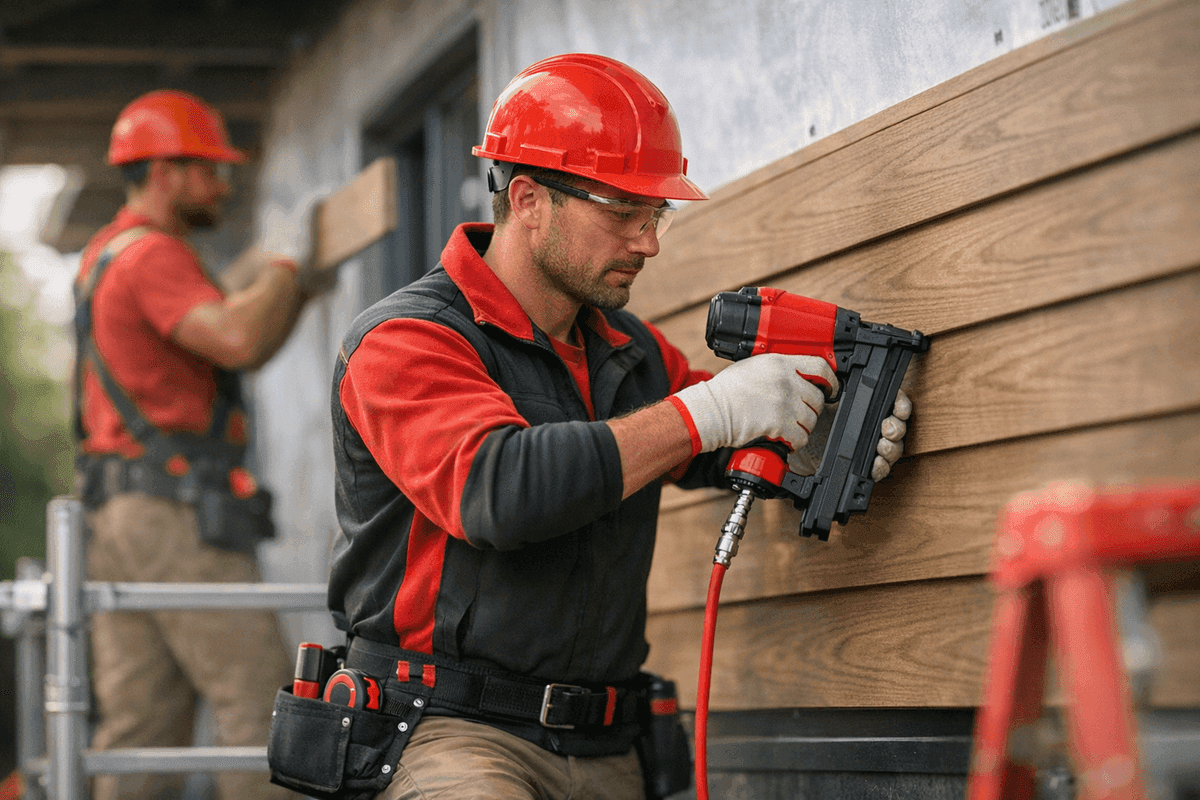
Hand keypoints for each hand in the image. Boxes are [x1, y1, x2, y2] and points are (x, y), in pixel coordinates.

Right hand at [671, 354, 838, 452]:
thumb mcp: (753, 366)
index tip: (831, 389)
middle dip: (811, 410)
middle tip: (798, 414)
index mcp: (780, 363)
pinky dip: (793, 442)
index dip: (831, 381)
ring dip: (802, 427)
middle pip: (817, 399)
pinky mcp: (778, 425)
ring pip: (811, 420)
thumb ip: (778, 369)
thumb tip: (800, 377)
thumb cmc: (726, 391)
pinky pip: (800, 438)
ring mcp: (783, 403)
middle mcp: (785, 381)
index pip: (820, 368)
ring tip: (786, 427)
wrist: (710, 410)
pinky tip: (782, 438)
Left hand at [787, 388, 911, 478]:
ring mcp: (870, 447)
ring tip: (881, 447)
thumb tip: (837, 376)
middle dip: (897, 428)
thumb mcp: (821, 401)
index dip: (901, 405)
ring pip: (894, 448)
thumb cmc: (810, 422)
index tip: (898, 409)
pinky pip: (882, 469)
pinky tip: (875, 463)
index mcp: (867, 408)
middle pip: (899, 427)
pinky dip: (881, 467)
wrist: (799, 447)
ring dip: (891, 448)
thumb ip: (832, 388)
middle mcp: (873, 427)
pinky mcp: (864, 467)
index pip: (894, 403)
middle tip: (887, 429)